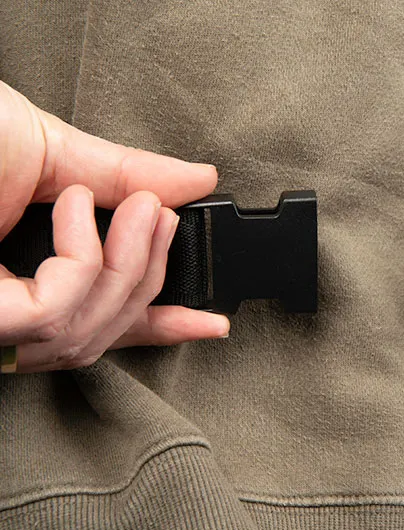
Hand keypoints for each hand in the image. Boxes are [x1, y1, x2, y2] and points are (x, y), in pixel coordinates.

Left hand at [0, 81, 229, 372]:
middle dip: (149, 277)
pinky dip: (85, 263)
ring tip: (136, 211)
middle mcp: (2, 309)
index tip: (212, 321)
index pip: (98, 314)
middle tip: (165, 219)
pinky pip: (56, 313)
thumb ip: (126, 172)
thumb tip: (196, 180)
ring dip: (128, 268)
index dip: (160, 324)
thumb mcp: (51, 148)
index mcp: (18, 273)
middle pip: (99, 334)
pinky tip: (79, 213)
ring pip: (83, 335)